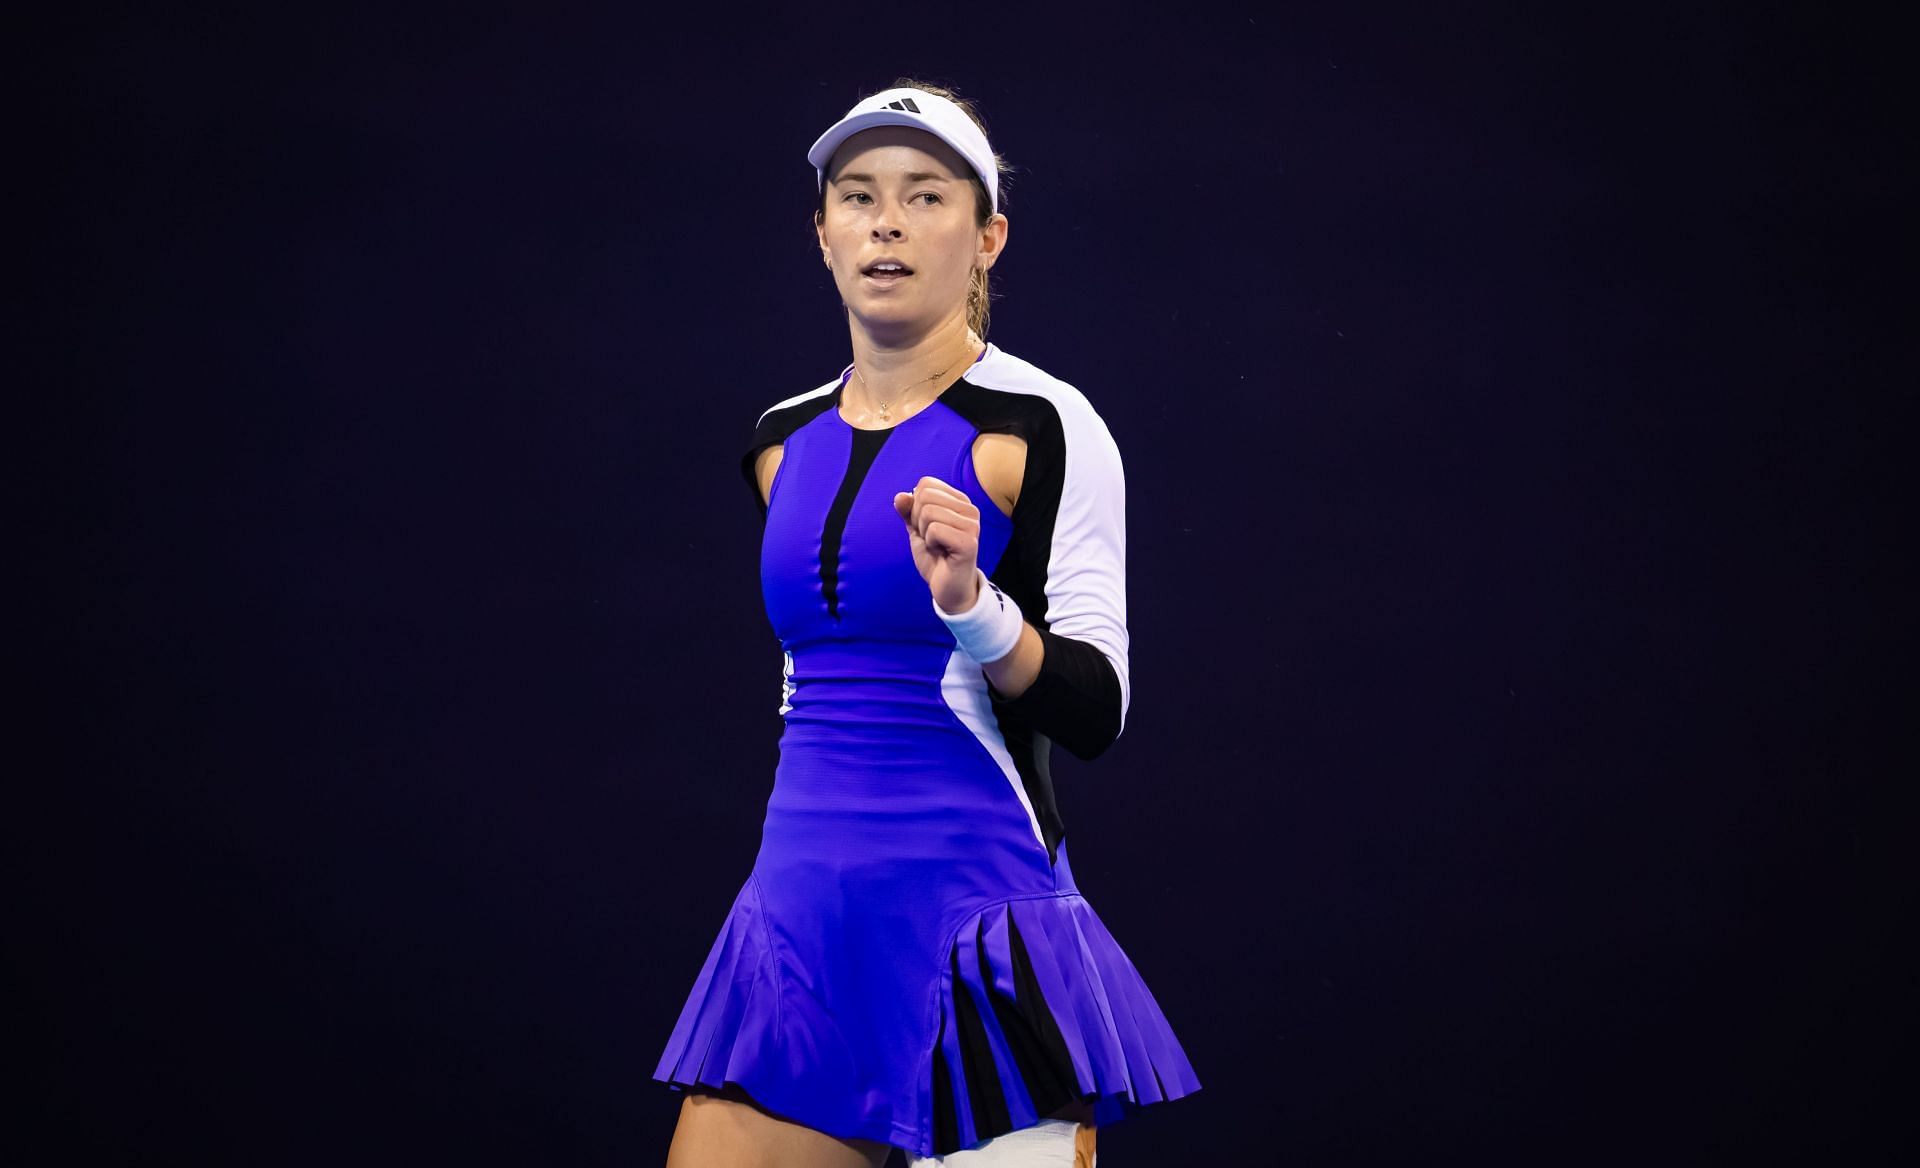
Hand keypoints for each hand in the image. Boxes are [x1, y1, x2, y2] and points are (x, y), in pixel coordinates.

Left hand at [893, 476, 981, 612]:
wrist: (947, 587)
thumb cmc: (935, 557)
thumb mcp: (916, 530)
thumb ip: (908, 511)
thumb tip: (900, 496)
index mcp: (959, 501)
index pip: (926, 484)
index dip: (916, 506)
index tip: (926, 527)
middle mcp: (970, 509)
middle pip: (926, 496)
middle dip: (918, 520)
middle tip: (931, 539)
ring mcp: (972, 525)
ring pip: (929, 513)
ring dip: (924, 534)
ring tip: (937, 546)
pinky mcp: (968, 542)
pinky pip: (934, 530)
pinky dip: (930, 544)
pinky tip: (942, 553)